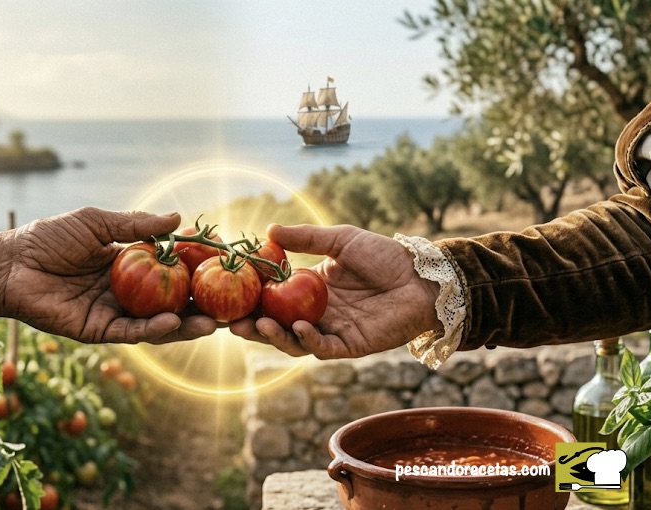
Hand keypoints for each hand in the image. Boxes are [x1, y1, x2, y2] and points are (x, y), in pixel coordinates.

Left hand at [4, 207, 216, 343]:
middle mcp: (126, 292)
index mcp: (128, 265)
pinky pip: (131, 332)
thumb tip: (179, 217)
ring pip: (157, 323)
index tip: (226, 266)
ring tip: (214, 322)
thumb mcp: (96, 223)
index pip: (171, 269)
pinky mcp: (97, 331)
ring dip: (185, 324)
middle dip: (200, 305)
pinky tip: (173, 322)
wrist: (10, 264)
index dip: (196, 269)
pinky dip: (153, 329)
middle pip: (171, 301)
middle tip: (233, 305)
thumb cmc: (48, 238)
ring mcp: (114, 313)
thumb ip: (136, 225)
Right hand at [230, 224, 441, 357]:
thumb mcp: (340, 240)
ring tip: (258, 325)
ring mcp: (332, 331)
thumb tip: (268, 230)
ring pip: (294, 341)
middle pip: (277, 324)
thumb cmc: (384, 255)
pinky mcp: (350, 346)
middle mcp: (316, 313)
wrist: (422, 277)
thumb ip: (305, 238)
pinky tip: (298, 327)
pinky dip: (307, 341)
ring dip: (274, 337)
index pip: (272, 296)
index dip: (251, 298)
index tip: (228, 293)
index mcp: (310, 288)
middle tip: (231, 322)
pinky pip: (322, 348)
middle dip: (253, 326)